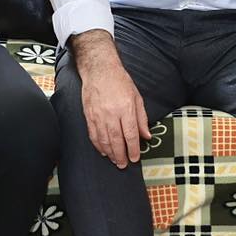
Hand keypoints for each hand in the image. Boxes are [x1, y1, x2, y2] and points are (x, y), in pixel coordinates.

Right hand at [72, 32, 151, 167]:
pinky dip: (98, 145)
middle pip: (116, 140)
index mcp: (126, 108)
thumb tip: (146, 136)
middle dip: (120, 155)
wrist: (99, 70)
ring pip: (104, 140)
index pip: (130, 134)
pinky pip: (93, 134)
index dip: (133, 149)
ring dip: (110, 153)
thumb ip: (141, 118)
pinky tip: (103, 151)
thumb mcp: (137, 97)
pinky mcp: (89, 115)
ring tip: (115, 160)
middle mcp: (112, 113)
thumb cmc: (120, 82)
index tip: (135, 158)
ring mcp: (98, 115)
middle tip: (123, 165)